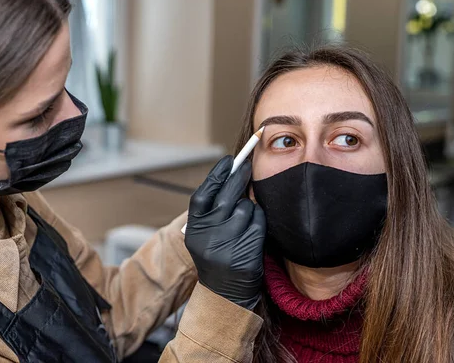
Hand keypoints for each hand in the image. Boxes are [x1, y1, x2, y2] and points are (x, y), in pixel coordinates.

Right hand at [185, 156, 265, 309]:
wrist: (225, 294)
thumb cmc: (217, 255)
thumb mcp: (205, 234)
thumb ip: (213, 208)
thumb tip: (230, 173)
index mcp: (194, 230)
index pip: (203, 194)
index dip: (215, 175)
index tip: (228, 161)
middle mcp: (208, 236)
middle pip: (226, 196)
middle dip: (238, 177)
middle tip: (247, 165)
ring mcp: (227, 244)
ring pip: (246, 208)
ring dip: (249, 207)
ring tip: (244, 221)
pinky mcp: (246, 251)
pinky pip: (258, 221)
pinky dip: (259, 220)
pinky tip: (253, 230)